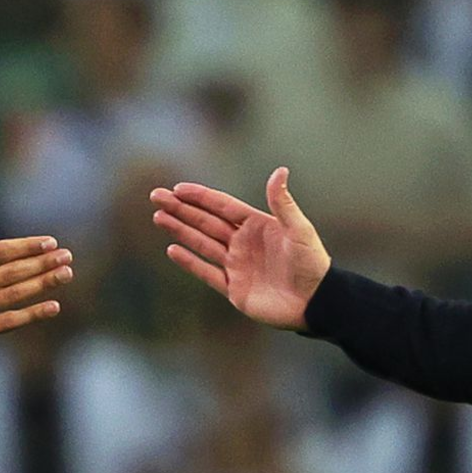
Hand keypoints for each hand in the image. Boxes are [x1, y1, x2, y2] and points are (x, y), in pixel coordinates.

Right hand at [0, 174, 72, 358]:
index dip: (27, 247)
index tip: (50, 242)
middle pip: (12, 273)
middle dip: (43, 264)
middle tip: (68, 257)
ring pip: (14, 296)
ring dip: (43, 285)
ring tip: (65, 274)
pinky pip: (7, 322)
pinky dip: (31, 314)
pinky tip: (52, 306)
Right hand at [150, 167, 329, 330]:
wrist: (315, 302)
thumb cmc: (312, 263)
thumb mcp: (299, 230)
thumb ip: (283, 203)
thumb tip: (280, 170)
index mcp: (256, 225)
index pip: (222, 206)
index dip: (200, 196)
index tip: (178, 188)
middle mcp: (243, 242)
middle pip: (205, 221)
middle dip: (181, 209)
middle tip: (156, 196)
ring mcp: (236, 265)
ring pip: (201, 243)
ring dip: (180, 229)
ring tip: (158, 216)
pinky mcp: (234, 288)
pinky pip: (207, 272)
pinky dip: (190, 262)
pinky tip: (172, 249)